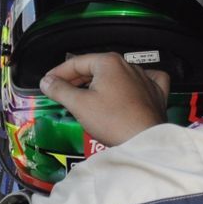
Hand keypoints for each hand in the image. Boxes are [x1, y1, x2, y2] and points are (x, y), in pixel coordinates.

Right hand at [38, 53, 171, 147]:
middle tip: (61, 91)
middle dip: (76, 79)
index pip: (76, 63)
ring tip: (86, 96)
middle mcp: (128, 65)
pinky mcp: (155, 93)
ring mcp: (144, 78)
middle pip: (95, 68)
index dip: (58, 73)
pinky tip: (127, 88)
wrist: (144, 141)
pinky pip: (142, 82)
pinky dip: (131, 84)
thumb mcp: (79, 105)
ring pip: (116, 75)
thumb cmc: (113, 121)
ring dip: (99, 84)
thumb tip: (47, 82)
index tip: (48, 83)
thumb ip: (60, 90)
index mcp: (108, 63)